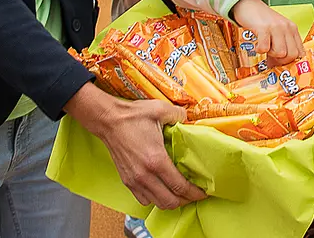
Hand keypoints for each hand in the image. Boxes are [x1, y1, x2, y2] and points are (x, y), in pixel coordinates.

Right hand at [66, 83, 204, 209]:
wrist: (109, 121)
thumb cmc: (133, 116)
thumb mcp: (161, 109)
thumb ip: (179, 115)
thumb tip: (189, 120)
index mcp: (156, 160)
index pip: (179, 186)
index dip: (195, 193)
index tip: (204, 192)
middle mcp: (145, 175)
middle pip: (170, 202)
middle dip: (185, 201)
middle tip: (194, 194)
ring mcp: (134, 180)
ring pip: (156, 203)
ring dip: (170, 201)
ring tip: (180, 193)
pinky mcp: (126, 181)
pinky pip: (143, 199)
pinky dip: (155, 198)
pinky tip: (162, 189)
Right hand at [231, 0, 303, 63]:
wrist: (248, 4)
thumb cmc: (262, 21)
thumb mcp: (278, 31)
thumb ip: (283, 45)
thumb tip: (281, 67)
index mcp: (293, 29)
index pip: (300, 52)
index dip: (291, 62)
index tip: (281, 63)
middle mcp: (287, 27)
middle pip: (292, 55)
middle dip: (280, 60)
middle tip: (270, 56)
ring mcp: (276, 27)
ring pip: (280, 53)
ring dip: (270, 54)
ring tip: (264, 46)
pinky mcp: (264, 28)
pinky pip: (265, 48)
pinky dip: (259, 49)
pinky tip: (257, 44)